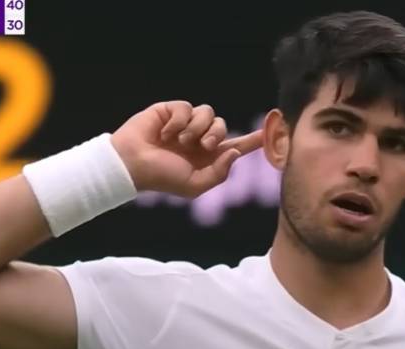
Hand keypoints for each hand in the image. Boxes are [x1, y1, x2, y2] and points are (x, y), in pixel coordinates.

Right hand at [110, 100, 263, 197]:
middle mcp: (199, 138)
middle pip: (223, 126)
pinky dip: (178, 121)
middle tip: (201, 145)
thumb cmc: (162, 177)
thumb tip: (234, 152)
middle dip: (216, 134)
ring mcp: (186, 123)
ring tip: (180, 141)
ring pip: (208, 113)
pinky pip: (186, 108)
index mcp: (208, 156)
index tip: (271, 131)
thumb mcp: (194, 185)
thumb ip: (219, 173)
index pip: (236, 145)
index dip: (254, 140)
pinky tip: (165, 132)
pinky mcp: (171, 111)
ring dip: (196, 128)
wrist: (132, 164)